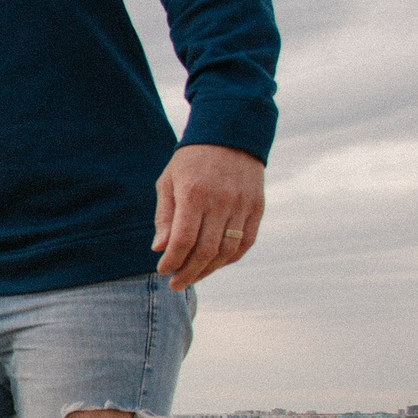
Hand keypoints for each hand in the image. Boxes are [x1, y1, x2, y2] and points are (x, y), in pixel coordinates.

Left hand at [154, 143, 265, 289]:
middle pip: (206, 250)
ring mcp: (243, 205)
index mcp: (194, 194)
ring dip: (209, 269)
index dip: (172, 261)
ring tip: (193, 276)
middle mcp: (221, 201)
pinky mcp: (257, 207)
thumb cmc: (191, 160)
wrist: (230, 133)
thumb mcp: (168, 181)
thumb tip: (160, 248)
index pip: (183, 240)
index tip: (163, 271)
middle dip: (189, 272)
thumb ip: (165, 216)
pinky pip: (246, 242)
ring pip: (228, 251)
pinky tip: (215, 264)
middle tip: (176, 284)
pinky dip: (230, 258)